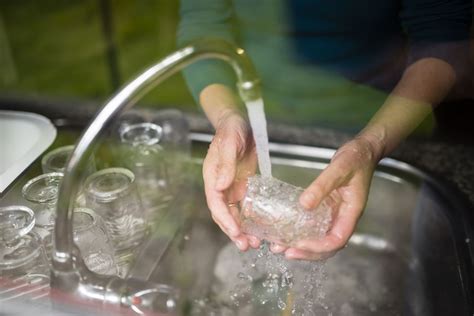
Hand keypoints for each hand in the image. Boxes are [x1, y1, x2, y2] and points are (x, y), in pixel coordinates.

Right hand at [202, 109, 259, 250]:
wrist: (239, 121)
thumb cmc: (231, 129)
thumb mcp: (230, 143)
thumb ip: (226, 165)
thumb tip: (221, 186)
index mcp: (212, 177)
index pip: (216, 203)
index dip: (224, 219)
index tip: (235, 231)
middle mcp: (220, 185)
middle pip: (224, 213)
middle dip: (233, 231)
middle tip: (246, 245)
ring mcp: (231, 186)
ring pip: (234, 213)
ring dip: (242, 229)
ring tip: (253, 243)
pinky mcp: (242, 185)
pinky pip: (244, 206)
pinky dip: (250, 218)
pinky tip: (259, 228)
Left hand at [277, 134, 383, 259]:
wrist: (362, 152)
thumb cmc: (356, 159)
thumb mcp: (339, 169)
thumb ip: (322, 186)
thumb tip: (304, 205)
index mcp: (351, 213)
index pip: (337, 240)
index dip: (318, 247)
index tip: (300, 245)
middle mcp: (344, 218)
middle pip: (328, 247)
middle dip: (307, 252)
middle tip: (285, 251)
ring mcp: (336, 215)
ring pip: (321, 239)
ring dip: (302, 246)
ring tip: (281, 246)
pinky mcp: (329, 209)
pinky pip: (316, 227)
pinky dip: (302, 232)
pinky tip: (287, 231)